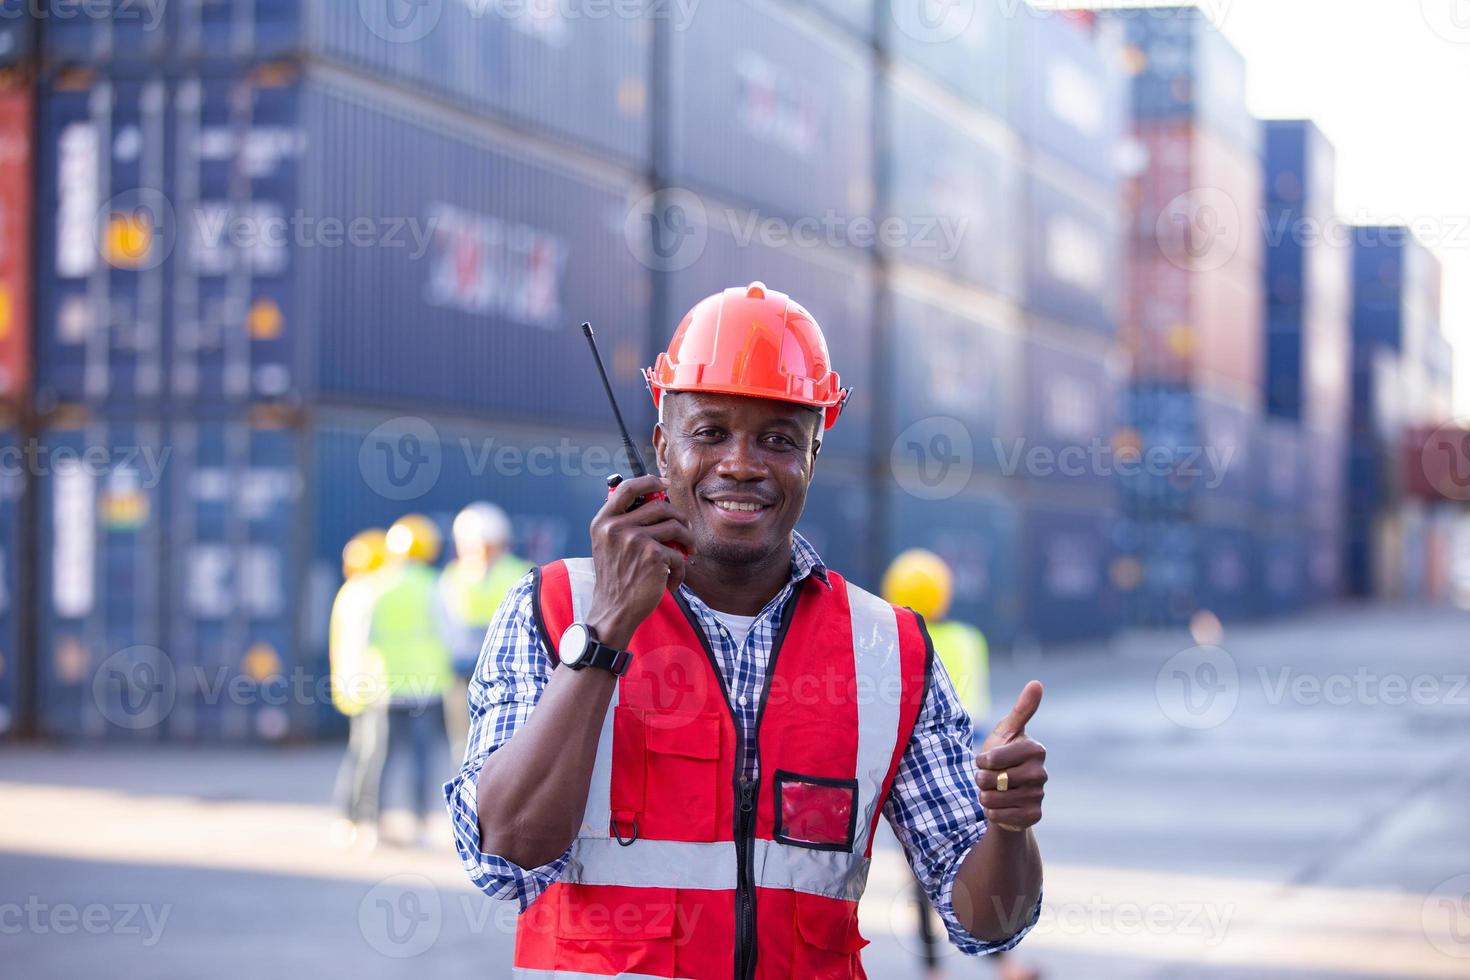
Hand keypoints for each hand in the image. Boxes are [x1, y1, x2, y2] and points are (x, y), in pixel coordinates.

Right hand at [584, 474, 695, 648]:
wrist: (614, 610)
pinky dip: (681, 567)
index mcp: (603, 522)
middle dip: (679, 516)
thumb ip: (623, 522)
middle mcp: (616, 527)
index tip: (665, 484)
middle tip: (686, 530)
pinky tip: (674, 579)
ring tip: (688, 552)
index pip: (627, 488)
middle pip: (660, 505)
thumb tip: (657, 499)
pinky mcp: (652, 556)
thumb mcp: (607, 544)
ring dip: (688, 539)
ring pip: (675, 526)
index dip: (650, 481)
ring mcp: (634, 540)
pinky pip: (679, 553)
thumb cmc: (616, 578)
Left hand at [976, 681, 1045, 832]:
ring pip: (992, 799)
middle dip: (981, 780)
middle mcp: (1041, 773)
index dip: (982, 760)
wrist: (1005, 792)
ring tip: (994, 791)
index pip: (993, 758)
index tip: (987, 760)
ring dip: (984, 796)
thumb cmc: (1003, 756)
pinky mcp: (1033, 816)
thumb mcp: (1007, 731)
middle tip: (989, 778)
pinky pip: (998, 816)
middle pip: (991, 780)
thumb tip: (1037, 683)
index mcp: (1035, 749)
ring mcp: (1039, 796)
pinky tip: (1000, 807)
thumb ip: (1022, 709)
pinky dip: (992, 812)